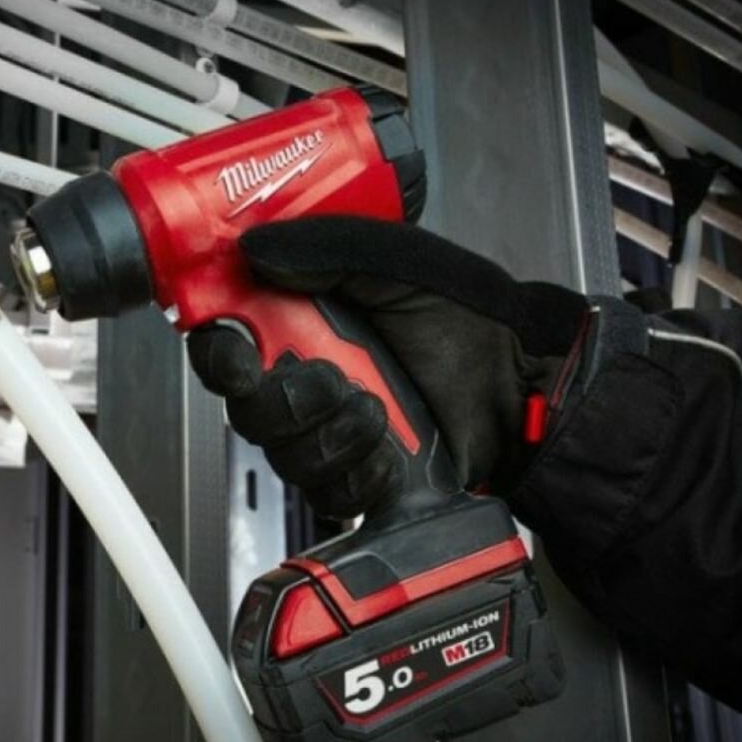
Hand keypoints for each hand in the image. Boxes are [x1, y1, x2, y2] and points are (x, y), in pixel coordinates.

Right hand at [188, 217, 589, 518]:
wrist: (523, 386)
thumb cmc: (470, 321)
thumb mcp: (397, 264)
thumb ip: (324, 253)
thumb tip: (256, 248)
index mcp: (302, 321)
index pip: (225, 340)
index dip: (218, 353)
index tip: (236, 357)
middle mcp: (304, 378)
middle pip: (244, 407)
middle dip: (282, 399)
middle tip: (328, 379)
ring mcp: (327, 431)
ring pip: (282, 454)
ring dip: (332, 433)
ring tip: (377, 407)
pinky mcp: (354, 476)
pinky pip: (327, 493)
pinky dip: (362, 470)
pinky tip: (391, 448)